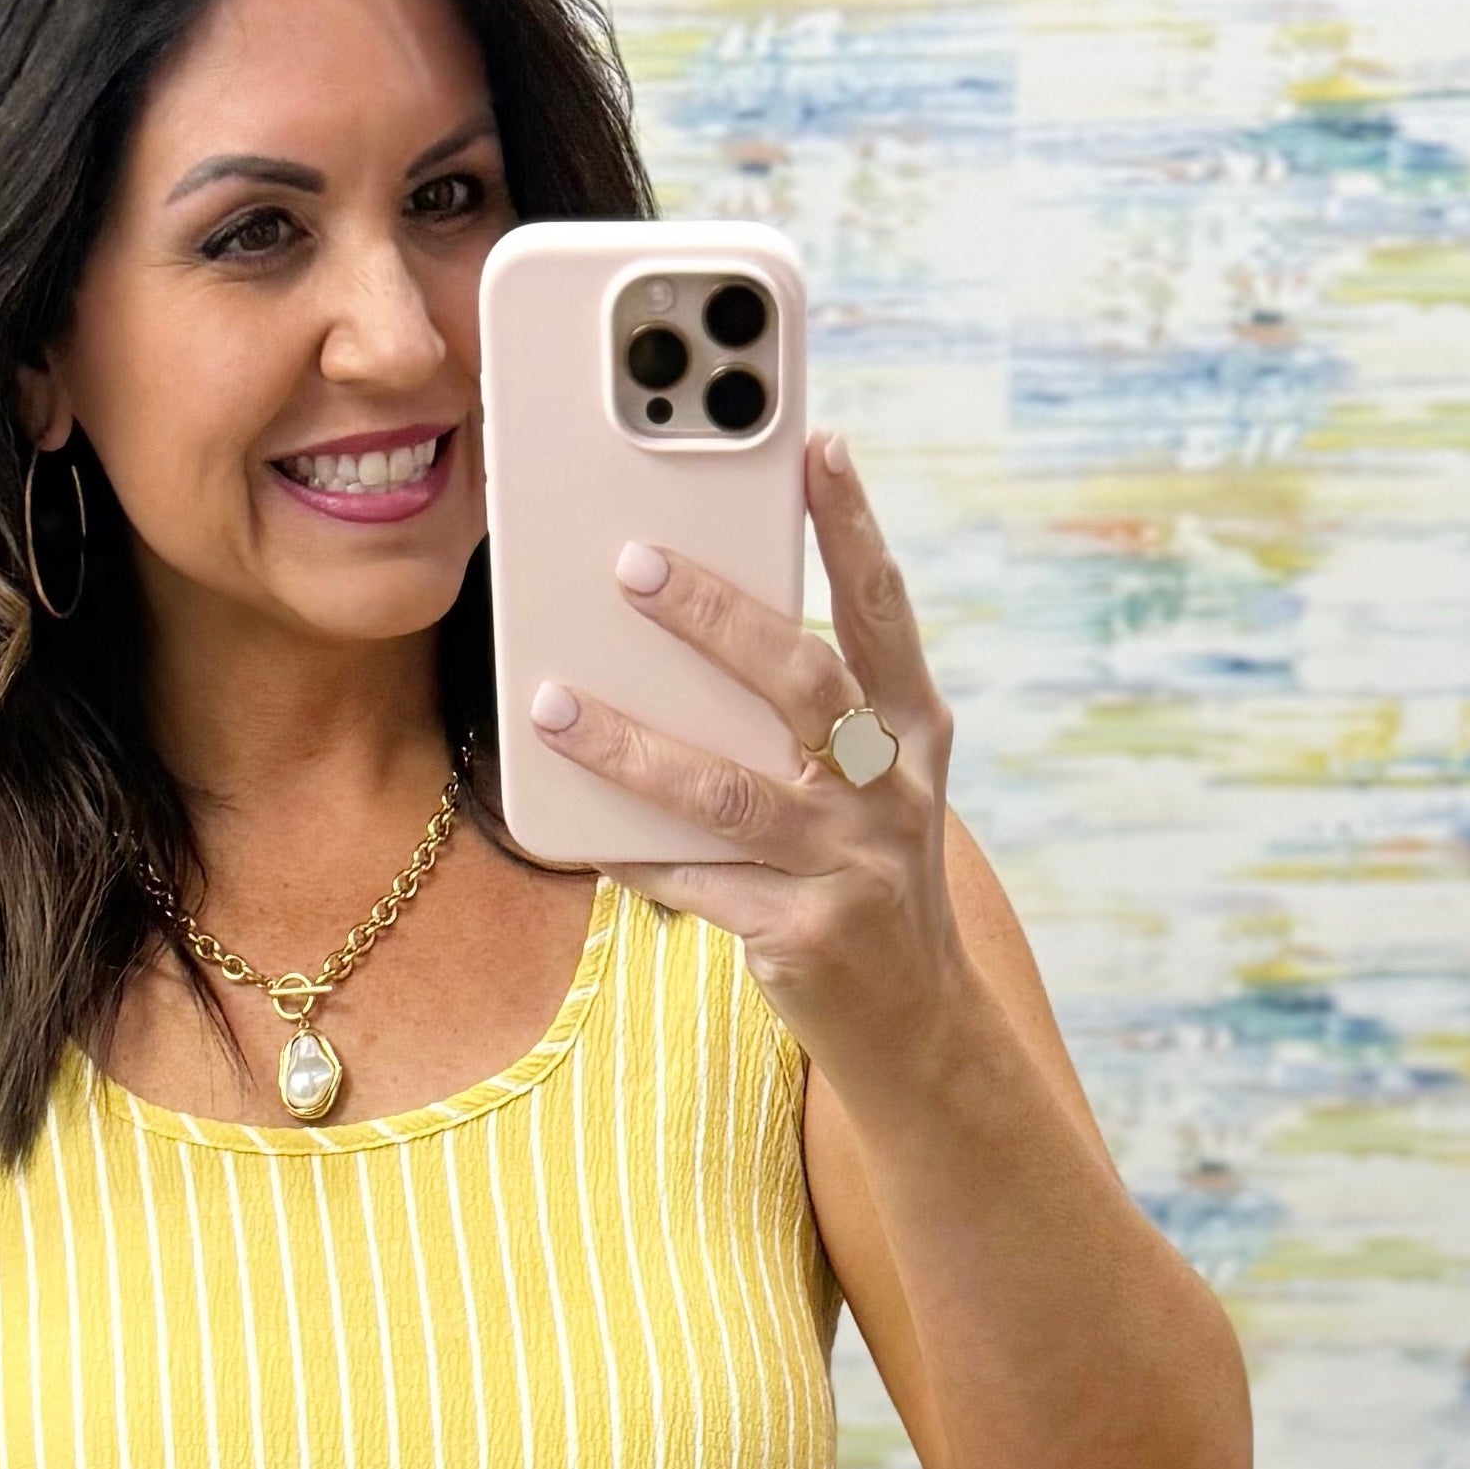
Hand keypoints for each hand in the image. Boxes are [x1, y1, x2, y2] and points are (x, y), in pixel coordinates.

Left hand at [521, 429, 968, 1078]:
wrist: (915, 1024)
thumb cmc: (863, 874)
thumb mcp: (864, 785)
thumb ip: (807, 717)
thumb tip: (689, 628)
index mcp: (914, 733)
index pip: (883, 611)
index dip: (853, 527)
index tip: (817, 444)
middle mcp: (892, 792)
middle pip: (802, 683)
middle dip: (717, 618)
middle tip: (634, 564)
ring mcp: (852, 867)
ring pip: (726, 791)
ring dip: (631, 746)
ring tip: (554, 705)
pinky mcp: (803, 937)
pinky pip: (695, 882)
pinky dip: (630, 854)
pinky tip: (573, 830)